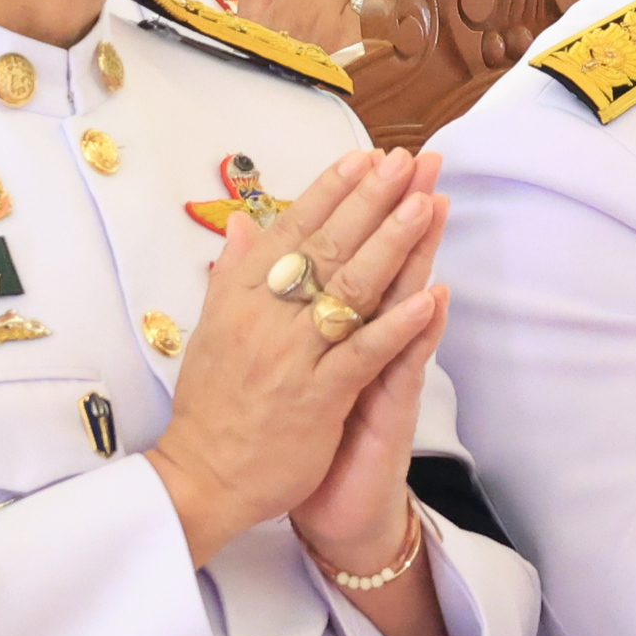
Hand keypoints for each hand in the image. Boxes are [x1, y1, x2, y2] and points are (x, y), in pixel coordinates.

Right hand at [146, 149, 450, 565]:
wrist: (203, 477)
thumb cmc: (213, 403)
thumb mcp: (211, 328)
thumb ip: (233, 272)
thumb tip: (244, 221)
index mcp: (241, 297)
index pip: (292, 230)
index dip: (331, 191)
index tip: (365, 157)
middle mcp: (266, 318)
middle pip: (327, 247)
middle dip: (371, 201)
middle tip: (407, 162)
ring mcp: (292, 357)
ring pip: (348, 290)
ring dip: (391, 244)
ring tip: (426, 206)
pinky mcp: (316, 398)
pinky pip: (362, 353)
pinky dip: (397, 325)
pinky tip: (431, 297)